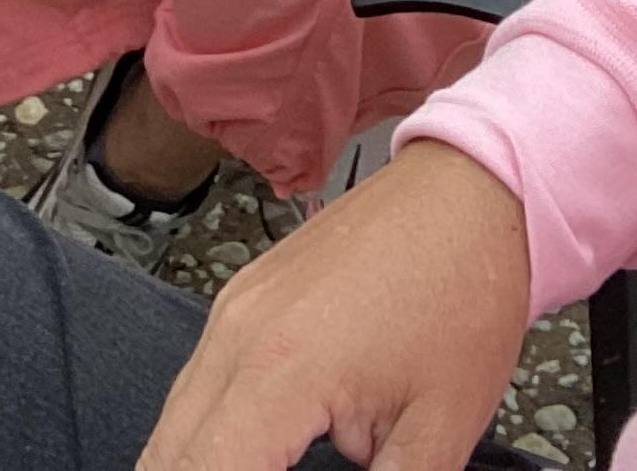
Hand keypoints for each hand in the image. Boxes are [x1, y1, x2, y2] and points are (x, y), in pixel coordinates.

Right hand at [138, 143, 533, 470]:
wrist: (470, 193)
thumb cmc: (464, 287)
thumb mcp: (439, 430)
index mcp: (280, 370)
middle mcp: (238, 333)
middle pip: (165, 455)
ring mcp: (234, 309)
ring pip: (172, 420)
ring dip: (195, 465)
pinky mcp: (244, 298)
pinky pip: (197, 381)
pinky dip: (206, 432)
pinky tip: (245, 456)